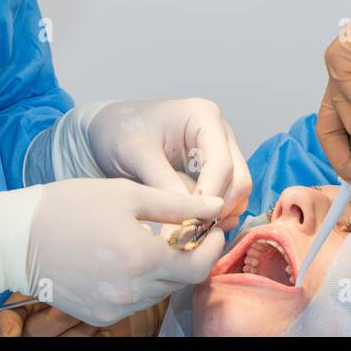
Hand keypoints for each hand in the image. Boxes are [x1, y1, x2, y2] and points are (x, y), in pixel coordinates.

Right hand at [0, 177, 224, 328]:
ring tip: (156, 241)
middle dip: (191, 255)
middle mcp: (132, 291)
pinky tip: (129, 258)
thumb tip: (216, 207)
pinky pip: (135, 301)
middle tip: (188, 230)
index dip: (212, 245)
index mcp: (143, 258)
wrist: (15, 239)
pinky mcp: (99, 316)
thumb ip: (178, 202)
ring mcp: (114, 308)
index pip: (199, 264)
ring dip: (167, 270)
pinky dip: (142, 282)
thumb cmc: (69, 206)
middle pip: (181, 280)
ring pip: (160, 292)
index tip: (212, 226)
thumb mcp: (126, 193)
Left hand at [58, 97, 251, 231]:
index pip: (222, 164)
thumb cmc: (122, 131)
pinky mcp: (214, 173)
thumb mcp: (136, 152)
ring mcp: (221, 154)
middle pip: (239, 181)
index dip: (209, 197)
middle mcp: (220, 134)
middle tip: (187, 234)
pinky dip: (211, 217)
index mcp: (205, 117)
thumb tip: (190, 213)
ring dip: (216, 217)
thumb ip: (162, 180)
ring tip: (184, 234)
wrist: (111, 130)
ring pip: (236, 195)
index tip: (188, 221)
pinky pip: (225, 201)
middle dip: (217, 210)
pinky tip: (186, 227)